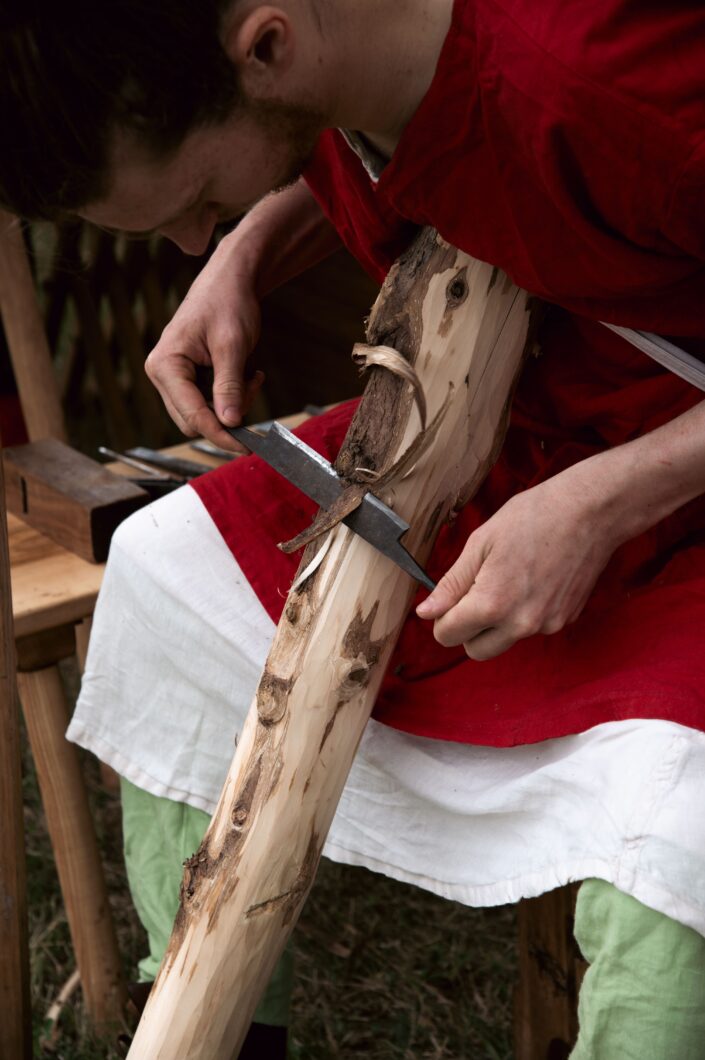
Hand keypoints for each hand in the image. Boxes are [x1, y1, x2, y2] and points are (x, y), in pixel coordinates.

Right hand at [145, 235, 264, 451]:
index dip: (219, 434)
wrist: (229, 281)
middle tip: (253, 388)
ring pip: (203, 414)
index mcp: (166, 365)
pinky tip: (247, 374)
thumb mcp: (232, 345)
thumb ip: (229, 386)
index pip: (191, 416)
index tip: (245, 446)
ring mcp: (173, 378)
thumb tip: (230, 424)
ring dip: (232, 404)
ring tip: (251, 375)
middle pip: (193, 421)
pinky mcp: (187, 378)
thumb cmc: (227, 303)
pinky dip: (232, 395)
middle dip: (227, 415)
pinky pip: (209, 402)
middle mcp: (162, 374)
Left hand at [416, 462, 623, 659]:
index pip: (448, 636)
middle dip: (467, 629)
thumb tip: (425, 612)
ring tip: (508, 579)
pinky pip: (532, 629)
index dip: (442, 617)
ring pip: (505, 640)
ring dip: (497, 623)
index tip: (450, 597)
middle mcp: (520, 624)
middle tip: (474, 592)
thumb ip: (452, 583)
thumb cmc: (534, 517)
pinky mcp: (566, 619)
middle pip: (476, 650)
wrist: (591, 512)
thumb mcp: (481, 543)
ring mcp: (547, 625)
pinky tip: (533, 579)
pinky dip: (524, 614)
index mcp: (492, 604)